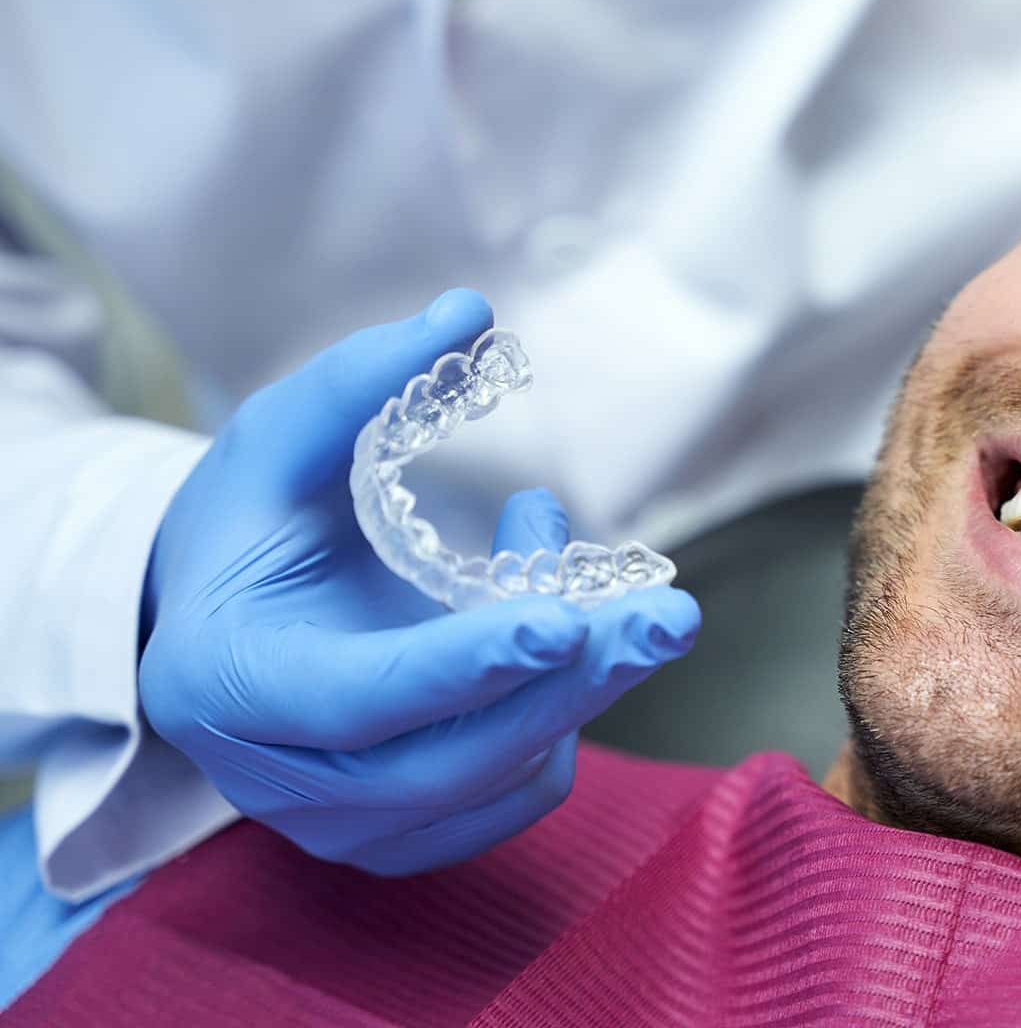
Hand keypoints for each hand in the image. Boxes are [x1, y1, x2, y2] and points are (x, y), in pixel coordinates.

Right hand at [139, 289, 698, 874]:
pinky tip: (554, 628)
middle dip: (570, 684)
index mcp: (233, 680)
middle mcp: (283, 778)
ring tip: (572, 572)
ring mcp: (344, 825)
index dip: (462, 664)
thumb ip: (360, 382)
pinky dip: (561, 712)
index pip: (358, 698)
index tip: (563, 617)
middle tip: (670, 616)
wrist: (222, 624)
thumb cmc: (251, 524)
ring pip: (498, 781)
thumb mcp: (277, 442)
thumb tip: (468, 312)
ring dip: (575, 683)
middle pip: (449, 759)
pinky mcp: (404, 836)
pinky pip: (519, 793)